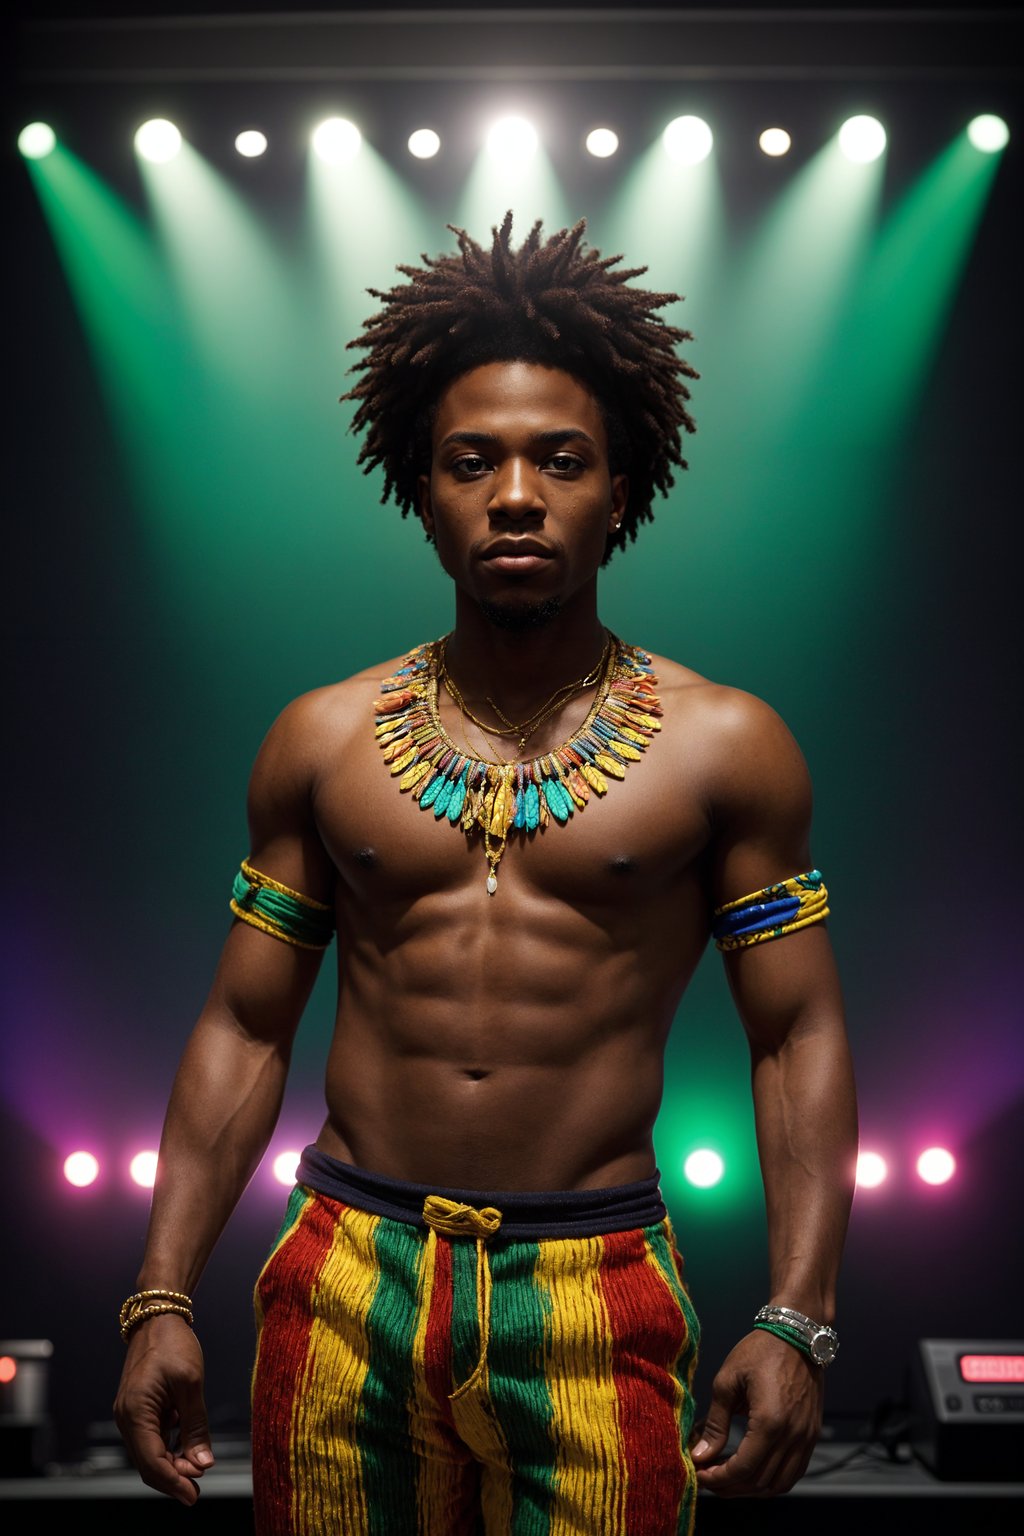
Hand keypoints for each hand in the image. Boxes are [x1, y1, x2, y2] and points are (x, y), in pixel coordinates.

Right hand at [113, 1313, 214, 1504]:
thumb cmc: (174, 1344)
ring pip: (149, 1453)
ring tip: (199, 1464)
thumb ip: (196, 1425)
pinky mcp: (138, 1409)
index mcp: (135, 1412)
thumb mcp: (191, 1384)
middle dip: (174, 1476)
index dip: (174, 1483)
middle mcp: (126, 1418)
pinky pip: (151, 1438)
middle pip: (147, 1463)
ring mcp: (130, 1414)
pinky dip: (169, 1447)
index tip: (194, 1496)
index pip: (151, 1462)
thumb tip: (203, 1464)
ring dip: (172, 1463)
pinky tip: (188, 1446)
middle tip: (200, 1484)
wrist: (158, 1316)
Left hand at [690, 1329, 823, 1496]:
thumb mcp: (728, 1382)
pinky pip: (794, 1472)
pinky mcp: (812, 1435)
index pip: (742, 1469)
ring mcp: (807, 1438)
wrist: (797, 1334)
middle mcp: (793, 1436)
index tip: (700, 1475)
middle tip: (709, 1478)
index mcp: (770, 1423)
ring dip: (751, 1488)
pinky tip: (752, 1470)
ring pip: (779, 1484)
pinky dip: (772, 1480)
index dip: (718, 1478)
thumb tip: (700, 1455)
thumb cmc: (759, 1351)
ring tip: (728, 1478)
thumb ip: (715, 1423)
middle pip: (760, 1482)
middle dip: (730, 1487)